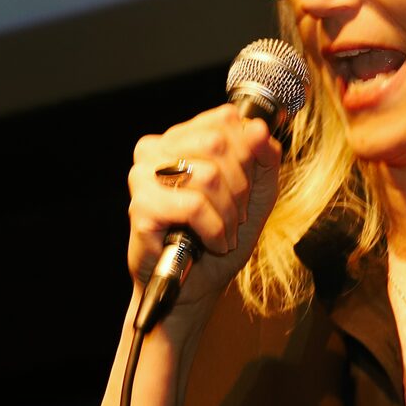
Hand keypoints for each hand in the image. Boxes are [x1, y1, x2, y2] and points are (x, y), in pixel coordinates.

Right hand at [126, 105, 283, 320]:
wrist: (194, 287)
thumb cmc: (218, 237)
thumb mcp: (255, 194)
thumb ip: (264, 159)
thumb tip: (259, 129)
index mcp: (180, 137)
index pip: (225, 118)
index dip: (249, 153)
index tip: (248, 184)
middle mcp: (156, 149)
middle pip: (218, 143)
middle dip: (240, 186)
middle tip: (236, 214)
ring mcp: (143, 176)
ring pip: (208, 175)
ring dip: (229, 213)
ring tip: (225, 232)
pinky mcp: (141, 207)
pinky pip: (193, 206)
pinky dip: (214, 229)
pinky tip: (212, 243)